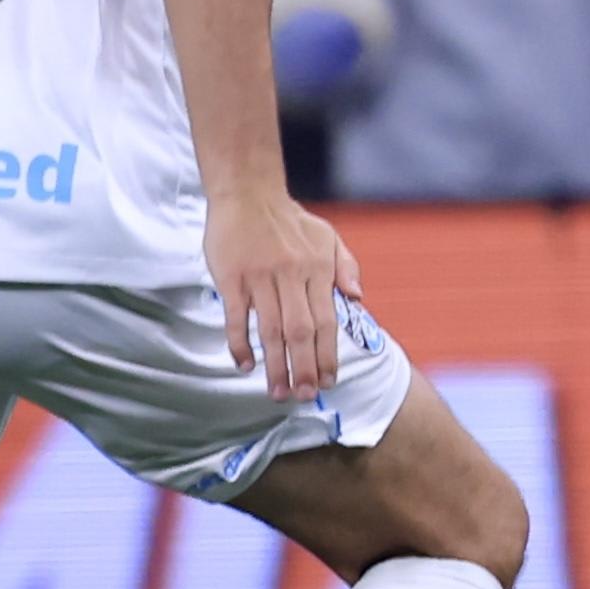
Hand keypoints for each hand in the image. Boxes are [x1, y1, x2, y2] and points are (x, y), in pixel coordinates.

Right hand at [204, 191, 362, 400]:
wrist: (247, 192)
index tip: (328, 381)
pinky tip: (243, 363)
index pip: (326, 321)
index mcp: (317, 269)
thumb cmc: (287, 218)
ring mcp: (260, 277)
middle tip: (304, 397)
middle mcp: (291, 276)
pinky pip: (236, 316)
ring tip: (277, 391)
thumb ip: (344, 267)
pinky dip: (239, 342)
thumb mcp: (327, 236)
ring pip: (270, 329)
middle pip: (300, 331)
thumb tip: (358, 299)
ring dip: (275, 364)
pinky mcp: (231, 277)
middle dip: (304, 367)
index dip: (328, 354)